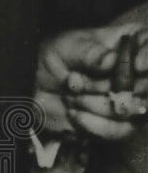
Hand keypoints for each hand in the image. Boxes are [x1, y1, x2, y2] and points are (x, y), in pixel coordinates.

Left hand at [36, 24, 147, 140]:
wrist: (36, 84)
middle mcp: (138, 72)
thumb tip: (111, 61)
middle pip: (146, 85)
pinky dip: (95, 124)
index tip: (136, 65)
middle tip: (75, 81)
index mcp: (133, 42)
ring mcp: (132, 98)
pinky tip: (74, 113)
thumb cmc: (56, 56)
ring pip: (133, 109)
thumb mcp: (68, 47)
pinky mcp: (119, 123)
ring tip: (70, 95)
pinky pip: (120, 131)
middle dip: (109, 86)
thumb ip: (90, 52)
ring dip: (97, 105)